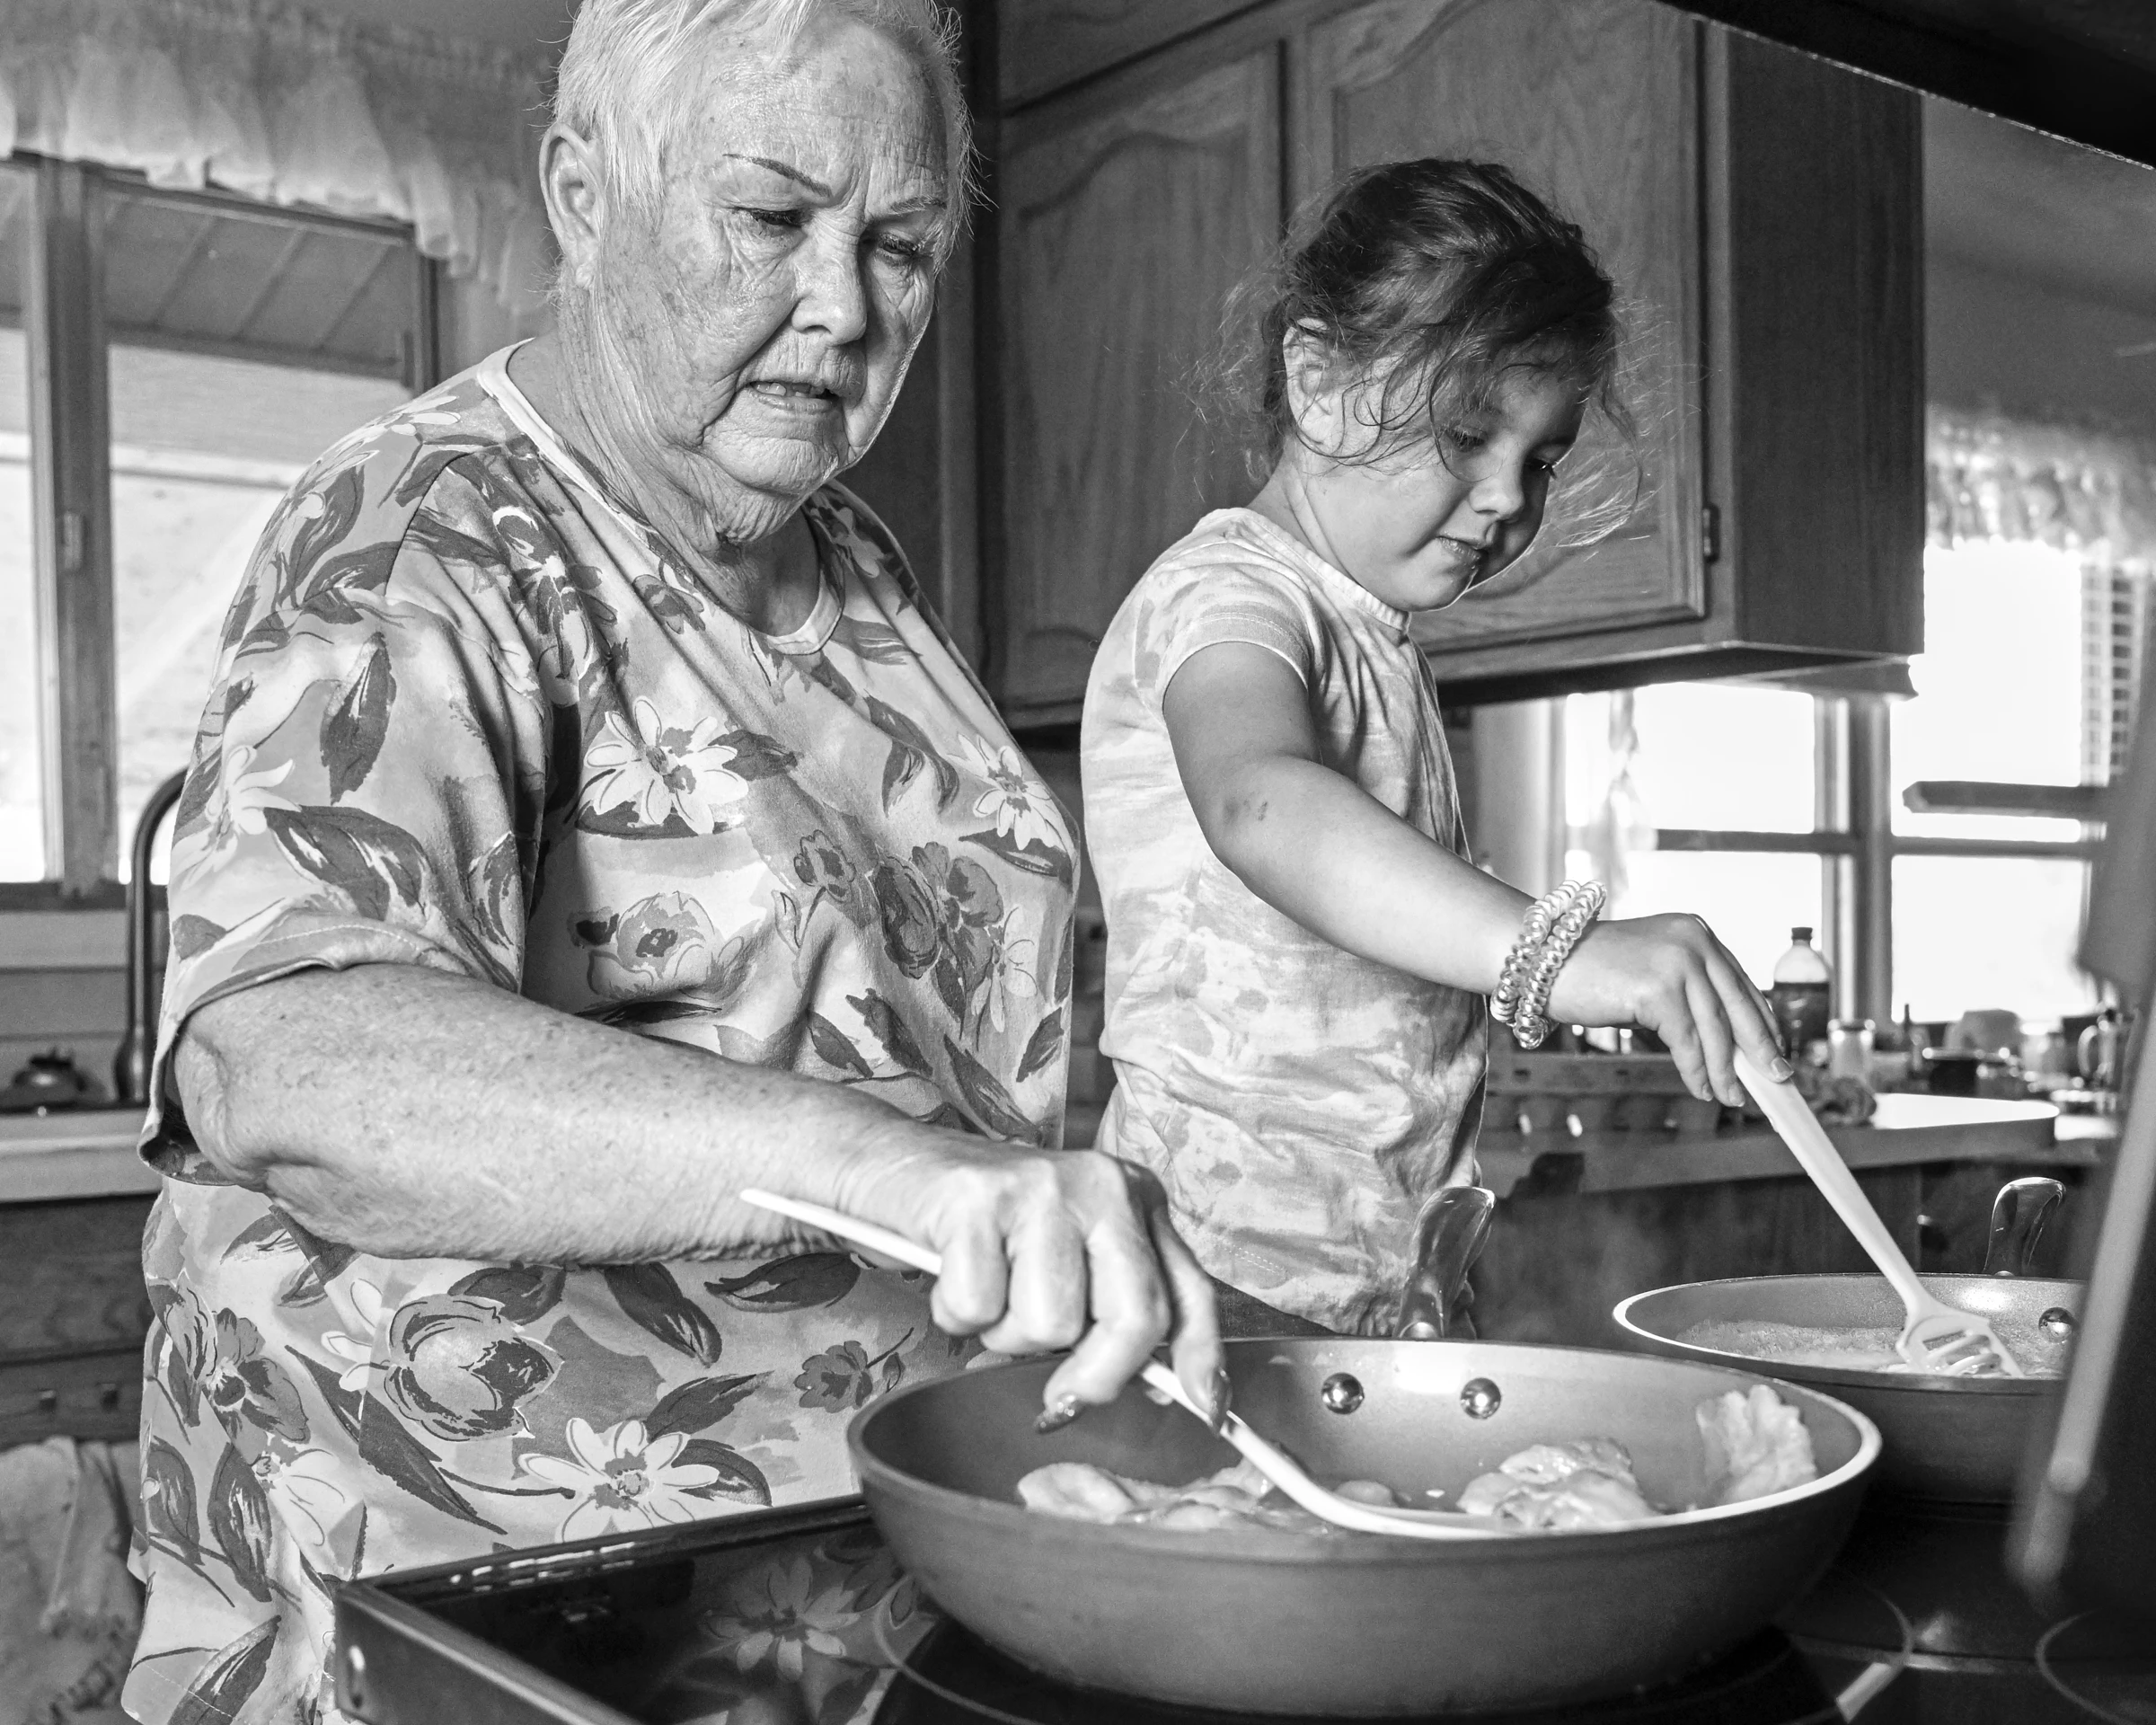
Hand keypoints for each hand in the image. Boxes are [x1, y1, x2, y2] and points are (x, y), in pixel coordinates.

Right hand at [838, 1132, 1225, 1426]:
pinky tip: (952, 1268)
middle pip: (1134, 1319)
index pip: (1189, 1293)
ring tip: (989, 1288)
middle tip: (1056, 1394)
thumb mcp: (1070, 1256)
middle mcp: (1102, 1184)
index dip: (1202, 1361)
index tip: (1208, 1412)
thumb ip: (1116, 1308)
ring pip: (1051, 1325)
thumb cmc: (985, 1228)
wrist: (892, 1165)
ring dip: (1006, 1334)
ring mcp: (1043, 1187)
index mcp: (1135, 1198)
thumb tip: (1174, 1392)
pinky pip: (979, 1308)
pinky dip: (956, 1311)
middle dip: (1093, 1376)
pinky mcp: (979, 1199)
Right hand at [1544, 914, 1790, 1105]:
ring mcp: (1677, 962)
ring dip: (1725, 1070)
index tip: (1773, 1049)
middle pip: (1738, 1004)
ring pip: (1715, 1029)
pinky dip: (1696, 1071)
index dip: (1760, 1020)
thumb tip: (1723, 1046)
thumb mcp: (1649, 974)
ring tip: (1731, 1096)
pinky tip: (1700, 1089)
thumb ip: (1686, 996)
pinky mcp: (1658, 988)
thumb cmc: (1587, 971)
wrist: (1540, 959)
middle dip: (1760, 1048)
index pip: (1739, 982)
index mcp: (1695, 933)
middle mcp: (1693, 941)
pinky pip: (1687, 1041)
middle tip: (1777, 1078)